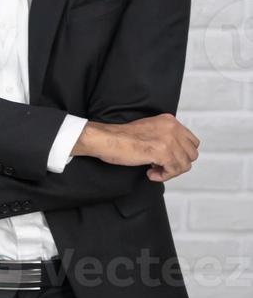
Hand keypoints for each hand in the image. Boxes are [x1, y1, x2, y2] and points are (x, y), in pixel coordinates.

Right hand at [75, 114, 198, 181]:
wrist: (105, 139)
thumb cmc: (121, 138)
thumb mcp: (150, 130)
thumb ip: (165, 136)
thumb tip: (177, 154)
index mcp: (170, 121)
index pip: (191, 142)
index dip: (180, 154)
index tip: (165, 159)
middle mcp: (172, 128)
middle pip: (191, 154)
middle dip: (177, 164)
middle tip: (160, 166)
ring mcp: (168, 139)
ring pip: (185, 164)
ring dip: (170, 172)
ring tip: (153, 171)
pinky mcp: (162, 152)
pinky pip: (174, 170)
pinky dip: (164, 176)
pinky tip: (150, 174)